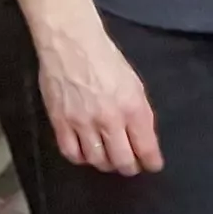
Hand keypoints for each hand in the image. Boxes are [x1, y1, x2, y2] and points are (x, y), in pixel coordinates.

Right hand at [35, 14, 159, 175]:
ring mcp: (83, 122)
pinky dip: (81, 158)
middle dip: (130, 168)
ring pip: (97, 160)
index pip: (146, 148)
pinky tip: (86, 154)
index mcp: (133, 108)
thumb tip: (143, 138)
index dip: (151, 162)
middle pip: (122, 160)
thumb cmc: (107, 60)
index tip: (152, 165)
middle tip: (131, 166)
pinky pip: (71, 152)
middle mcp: (109, 119)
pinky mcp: (60, 122)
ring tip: (110, 160)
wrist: (72, 45)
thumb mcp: (135, 85)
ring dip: (106, 164)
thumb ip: (139, 114)